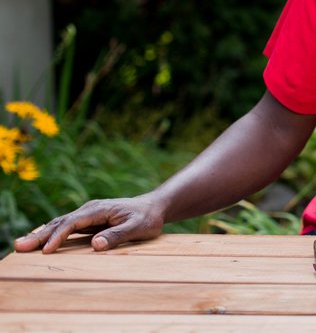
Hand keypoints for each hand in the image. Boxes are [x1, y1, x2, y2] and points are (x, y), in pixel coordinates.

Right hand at [13, 195, 165, 253]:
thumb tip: (96, 245)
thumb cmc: (147, 218)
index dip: (58, 237)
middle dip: (40, 235)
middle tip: (19, 246)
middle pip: (60, 222)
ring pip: (60, 224)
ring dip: (41, 234)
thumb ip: (118, 235)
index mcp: (99, 209)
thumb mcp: (138, 228)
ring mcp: (88, 214)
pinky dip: (51, 233)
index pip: (73, 223)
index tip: (46, 251)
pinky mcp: (88, 221)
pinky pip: (66, 227)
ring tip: (21, 245)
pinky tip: (39, 240)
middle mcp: (90, 209)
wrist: (154, 207)